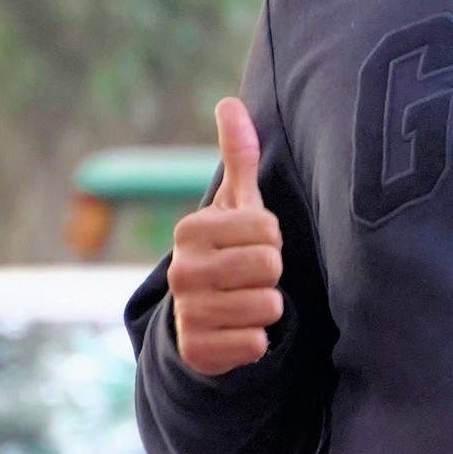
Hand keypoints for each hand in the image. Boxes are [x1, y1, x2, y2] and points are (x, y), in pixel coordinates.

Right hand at [167, 97, 284, 376]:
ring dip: (267, 306)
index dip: (271, 238)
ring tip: (245, 301)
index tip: (251, 244)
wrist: (199, 319)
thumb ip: (238, 156)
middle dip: (271, 273)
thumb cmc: (228, 251)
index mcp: (190, 229)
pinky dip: (257, 340)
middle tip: (251, 276)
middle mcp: (181, 270)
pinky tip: (238, 332)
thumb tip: (230, 101)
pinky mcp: (198, 351)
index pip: (267, 228)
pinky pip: (257, 343)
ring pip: (268, 306)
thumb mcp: (234, 205)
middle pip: (269, 266)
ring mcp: (187, 313)